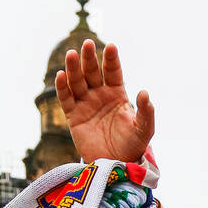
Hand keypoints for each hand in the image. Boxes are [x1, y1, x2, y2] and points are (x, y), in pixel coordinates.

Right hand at [55, 40, 154, 163]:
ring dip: (74, 68)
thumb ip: (146, 112)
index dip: (111, 59)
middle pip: (92, 72)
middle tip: (88, 44)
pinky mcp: (73, 115)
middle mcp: (99, 95)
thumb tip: (145, 93)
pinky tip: (61, 76)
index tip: (111, 46)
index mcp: (117, 94)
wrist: (116, 163)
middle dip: (90, 58)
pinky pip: (65, 98)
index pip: (113, 72)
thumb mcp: (144, 129)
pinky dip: (62, 87)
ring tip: (72, 54)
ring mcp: (85, 104)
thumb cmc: (132, 145)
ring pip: (77, 81)